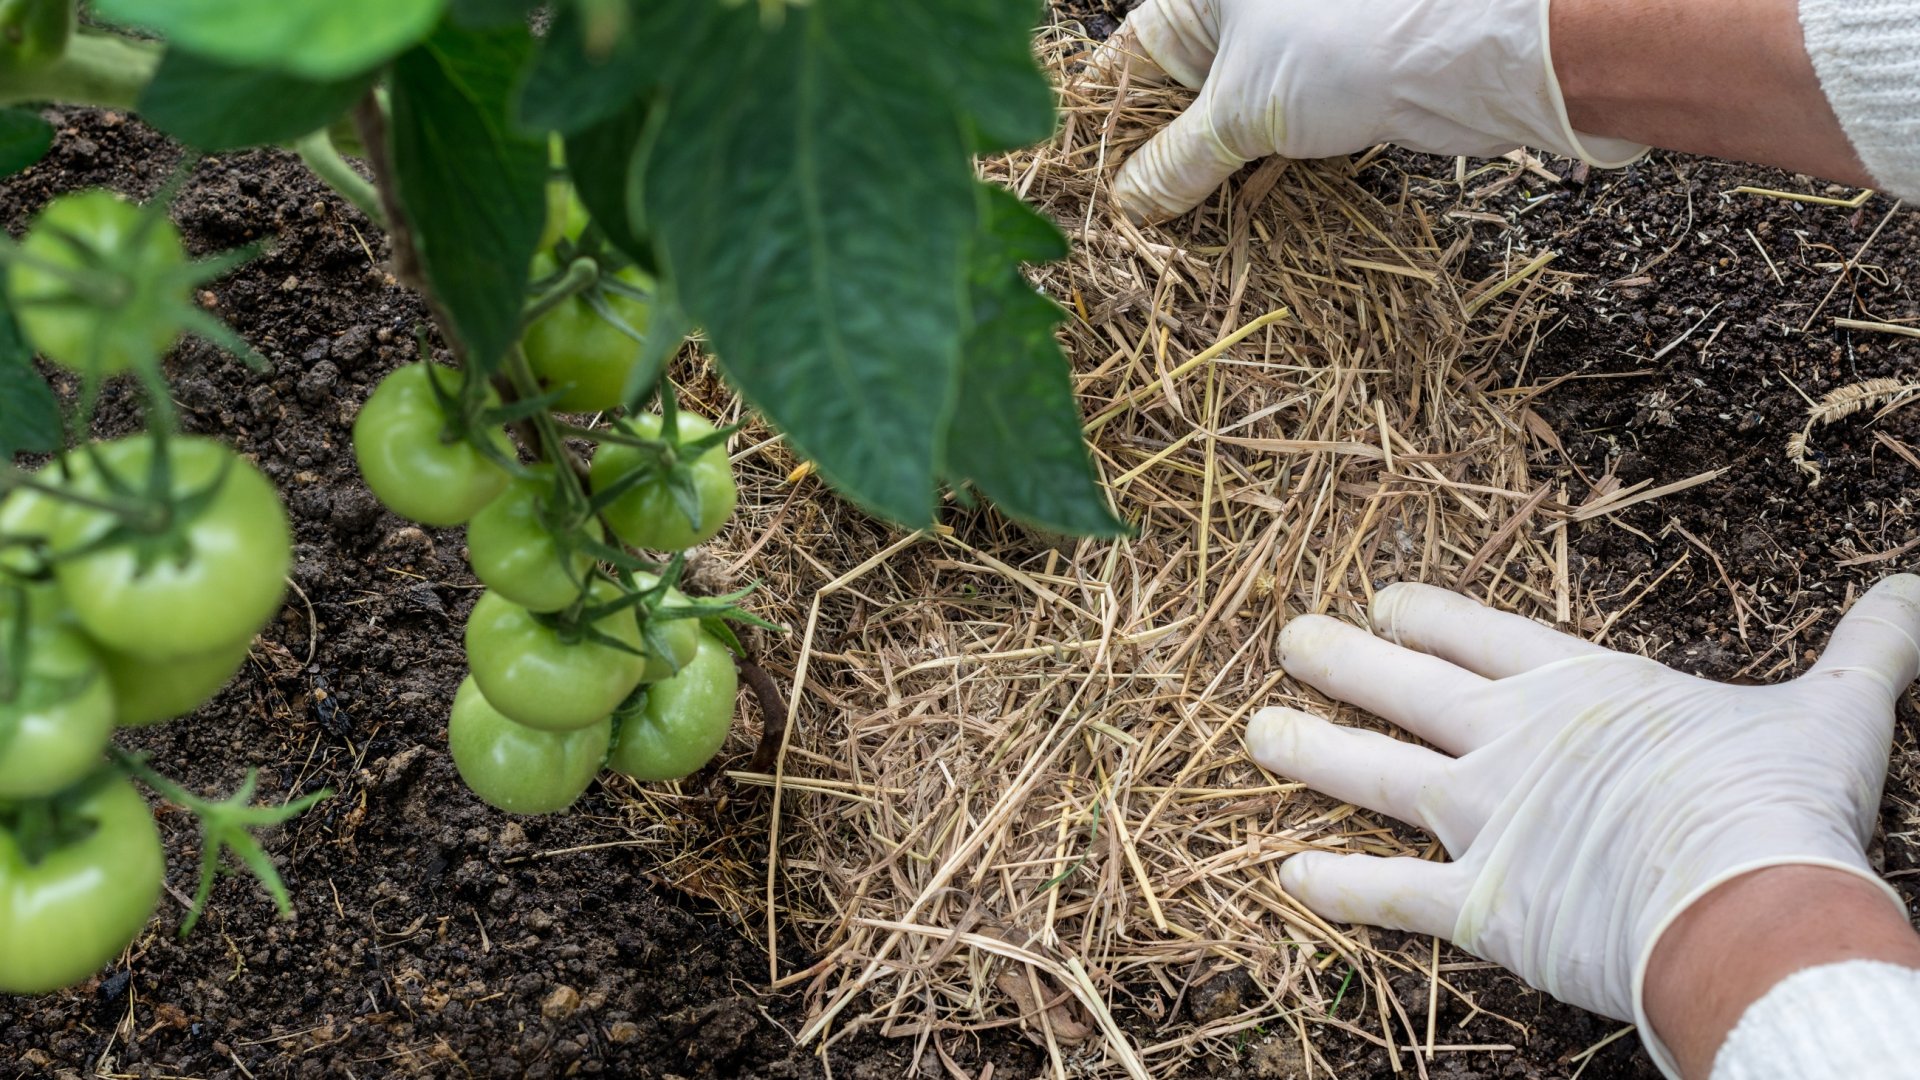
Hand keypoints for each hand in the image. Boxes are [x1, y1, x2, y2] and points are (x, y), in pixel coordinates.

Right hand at [1099, 0, 1646, 219]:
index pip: (1123, 60)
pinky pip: (1266, 133)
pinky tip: (1229, 213)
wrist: (1466, 52)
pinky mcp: (1323, 85)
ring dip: (1200, 174)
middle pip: (1170, 94)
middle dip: (1150, 158)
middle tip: (1124, 219)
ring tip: (1168, 229)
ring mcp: (1282, 47)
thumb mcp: (1238, 111)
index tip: (1079, 182)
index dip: (1100, 125)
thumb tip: (1128, 202)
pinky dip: (1247, 172)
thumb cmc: (1343, 43)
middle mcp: (1237, 12)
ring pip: (1219, 119)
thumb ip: (1175, 161)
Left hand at [1248, 576, 1919, 1074]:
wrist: (1754, 901)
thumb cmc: (1783, 802)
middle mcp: (1510, 741)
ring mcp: (1484, 818)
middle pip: (1405, 688)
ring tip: (1255, 733)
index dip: (1427, 614)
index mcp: (1578, 687)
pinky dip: (1336, 887)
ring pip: (1371, 774)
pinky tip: (1286, 877)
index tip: (1385, 598)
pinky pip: (1387, 893)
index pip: (1480, 633)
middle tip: (1290, 639)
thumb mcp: (1834, 708)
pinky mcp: (1478, 900)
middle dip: (1344, 661)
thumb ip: (1869, 646)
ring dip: (1310, 751)